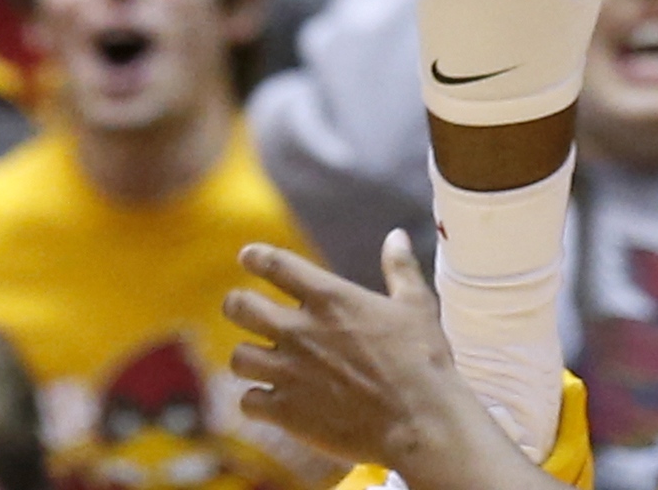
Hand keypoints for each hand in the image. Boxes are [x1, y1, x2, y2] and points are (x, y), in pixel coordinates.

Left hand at [228, 233, 472, 477]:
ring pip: (238, 358)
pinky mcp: (287, 413)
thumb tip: (397, 236)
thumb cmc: (421, 359)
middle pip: (240, 307)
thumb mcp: (415, 304)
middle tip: (241, 309)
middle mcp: (301, 331)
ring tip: (257, 360)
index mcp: (330, 298)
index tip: (247, 256)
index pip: (276, 265)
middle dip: (236, 305)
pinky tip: (267, 401)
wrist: (417, 421)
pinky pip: (248, 403)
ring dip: (247, 357)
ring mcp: (290, 373)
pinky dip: (255, 401)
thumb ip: (399, 268)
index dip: (256, 257)